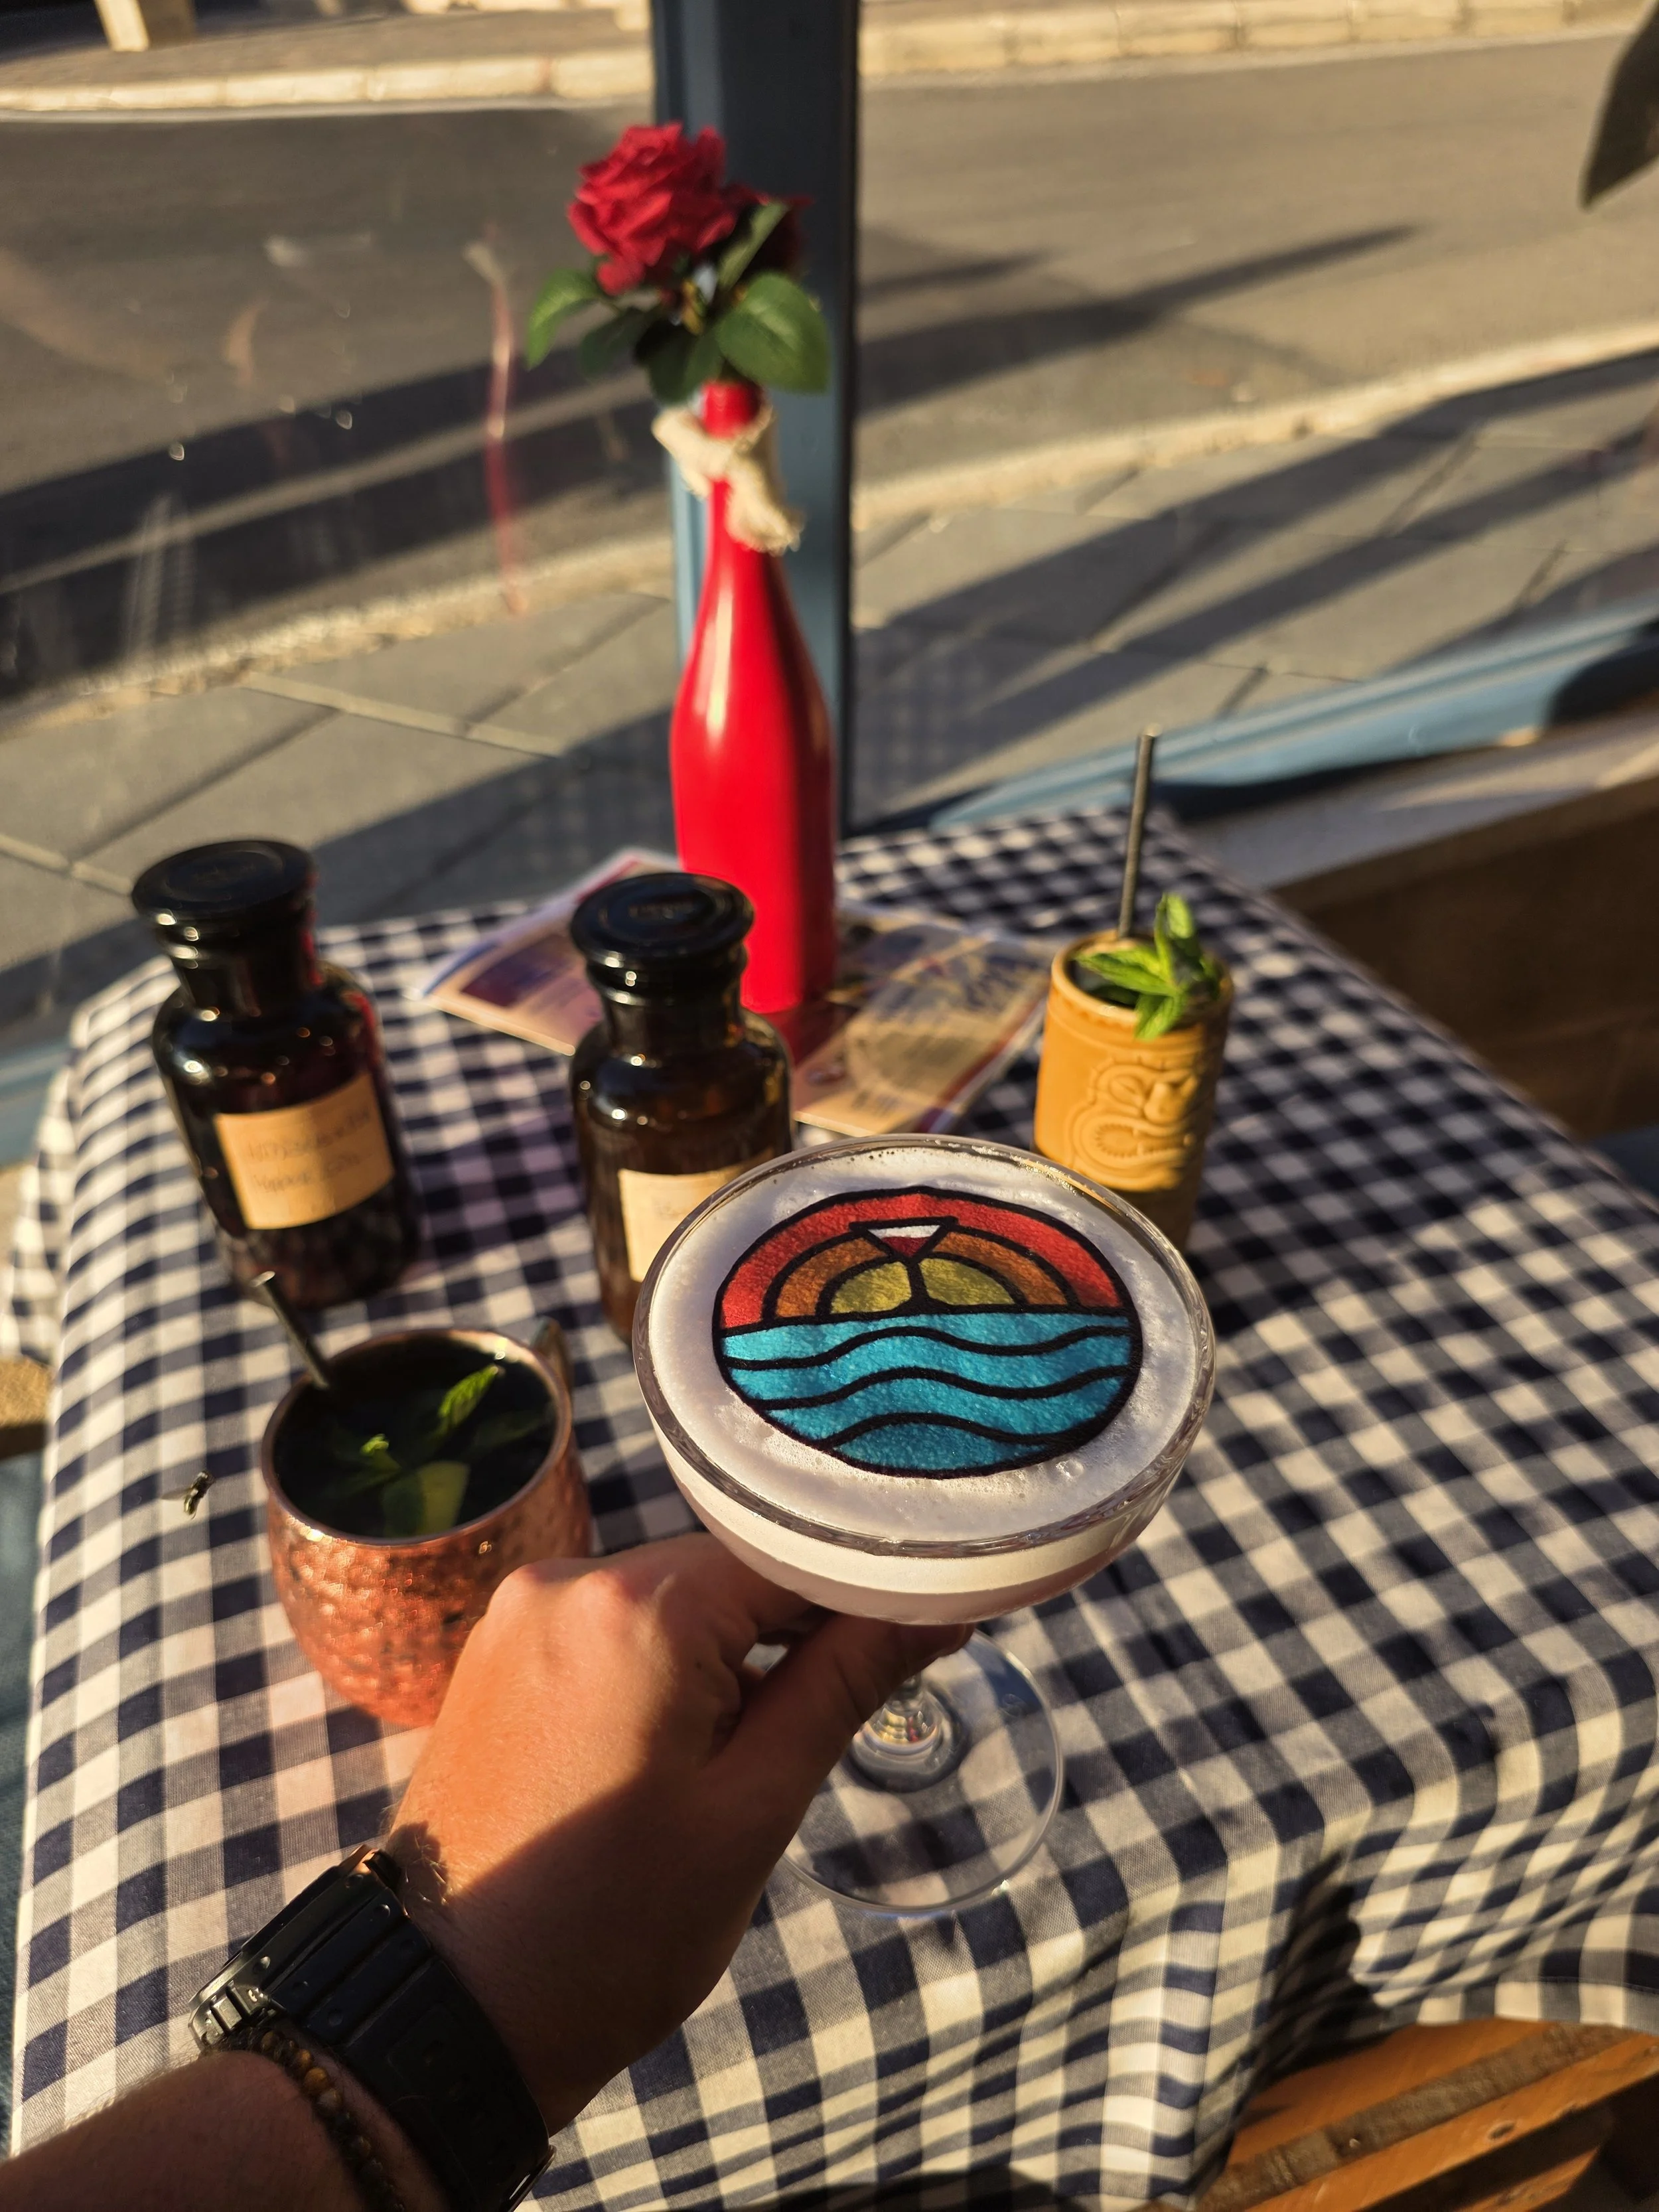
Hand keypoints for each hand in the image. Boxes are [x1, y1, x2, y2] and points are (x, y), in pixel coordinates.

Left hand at [390, 1534, 967, 2131]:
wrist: (441, 2015)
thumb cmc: (611, 1930)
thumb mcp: (751, 1809)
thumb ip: (842, 1685)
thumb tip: (937, 1606)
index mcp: (638, 1606)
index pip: (795, 1550)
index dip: (870, 1590)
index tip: (931, 1632)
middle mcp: (568, 1578)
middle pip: (728, 1570)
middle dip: (793, 1629)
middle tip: (838, 1716)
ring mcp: (519, 1613)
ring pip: (670, 1599)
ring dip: (727, 1653)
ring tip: (745, 1758)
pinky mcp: (496, 1653)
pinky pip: (610, 1627)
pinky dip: (662, 1668)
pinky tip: (676, 1752)